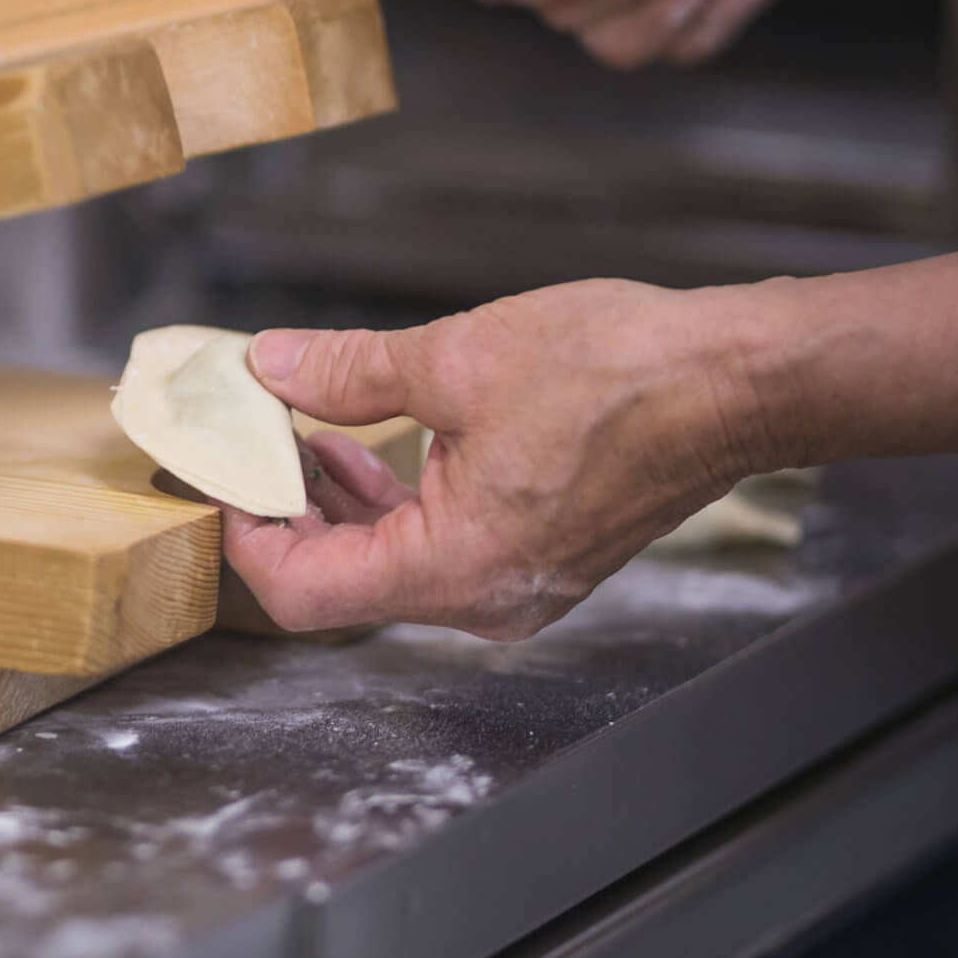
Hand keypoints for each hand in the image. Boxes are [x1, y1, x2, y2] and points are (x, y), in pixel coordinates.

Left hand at [221, 280, 768, 639]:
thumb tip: (273, 365)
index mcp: (456, 568)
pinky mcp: (537, 555)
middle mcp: (484, 598)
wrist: (740, 382)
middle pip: (339, 584)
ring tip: (295, 432)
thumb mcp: (459, 359)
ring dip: (333, 504)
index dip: (246, 534)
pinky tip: (364, 442)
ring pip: (385, 565)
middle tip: (244, 445)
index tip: (216, 474)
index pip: (304, 592)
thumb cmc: (626, 375)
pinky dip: (389, 502)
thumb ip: (349, 371)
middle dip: (282, 512)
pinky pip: (434, 548)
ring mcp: (514, 584)